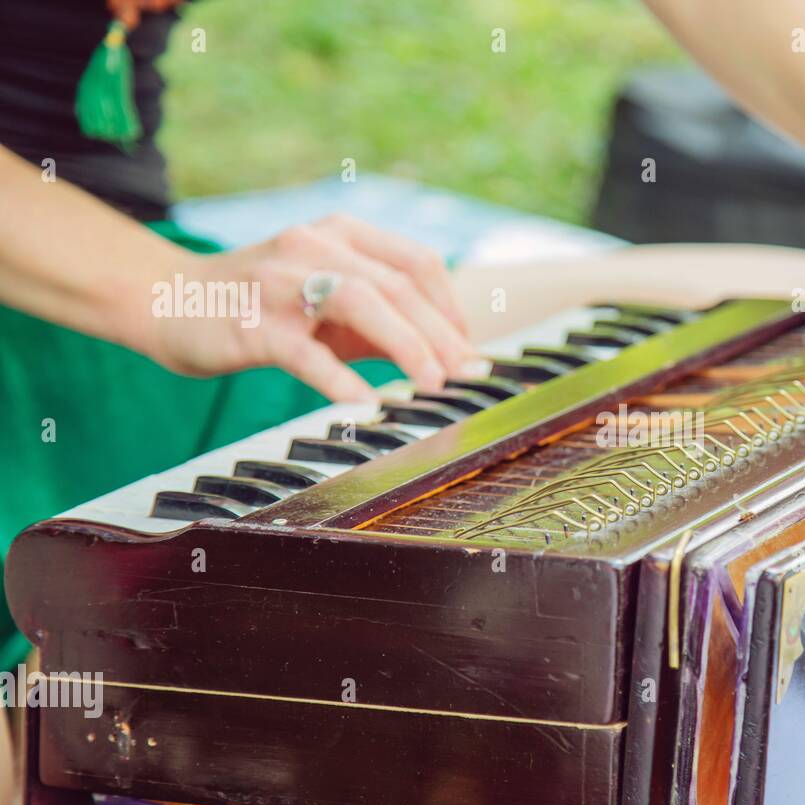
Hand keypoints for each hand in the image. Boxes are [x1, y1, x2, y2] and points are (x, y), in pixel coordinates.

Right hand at [144, 214, 475, 401]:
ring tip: (433, 384)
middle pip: (398, 285)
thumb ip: (380, 323)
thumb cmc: (261, 307)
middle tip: (468, 374)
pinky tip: (366, 404)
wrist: (167, 302)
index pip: (415, 263)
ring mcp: (282, 281)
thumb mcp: (328, 304)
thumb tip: (446, 356)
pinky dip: (340, 379)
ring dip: (407, 345)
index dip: (451, 308)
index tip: (470, 350)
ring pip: (362, 303)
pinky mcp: (254, 323)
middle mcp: (315, 245)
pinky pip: (306, 352)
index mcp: (340, 234)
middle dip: (442, 334)